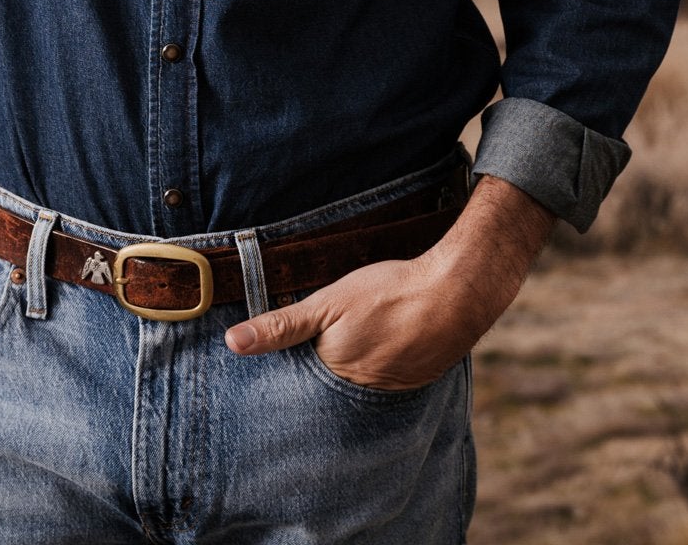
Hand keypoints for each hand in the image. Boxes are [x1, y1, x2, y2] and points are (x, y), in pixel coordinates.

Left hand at [223, 175, 555, 391]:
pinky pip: (385, 383)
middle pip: (327, 388)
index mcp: (332, 375)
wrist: (454, 294)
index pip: (299, 383)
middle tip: (329, 344)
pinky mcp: (413, 384)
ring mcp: (388, 392)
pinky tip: (383, 346)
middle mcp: (357, 394)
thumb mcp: (328, 302)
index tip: (282, 360)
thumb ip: (281, 325)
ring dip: (352, 373)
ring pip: (356, 387)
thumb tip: (233, 343)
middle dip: (320, 375)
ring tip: (356, 346)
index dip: (290, 369)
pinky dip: (379, 369)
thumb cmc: (388, 293)